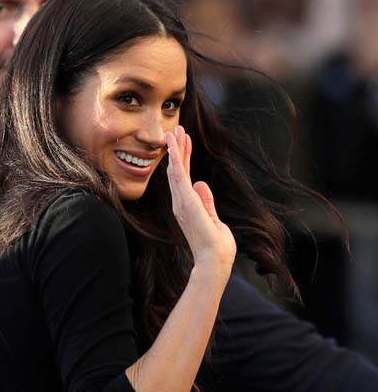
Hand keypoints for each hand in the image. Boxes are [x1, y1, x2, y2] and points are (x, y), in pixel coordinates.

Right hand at [166, 125, 235, 276]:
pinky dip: (177, 159)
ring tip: (175, 131)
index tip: (185, 142)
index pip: (184, 178)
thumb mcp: (213, 219)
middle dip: (178, 149)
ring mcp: (182, 202)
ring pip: (176, 170)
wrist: (214, 261)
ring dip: (176, 149)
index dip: (184, 158)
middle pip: (177, 171)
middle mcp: (181, 203)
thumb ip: (206, 201)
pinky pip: (179, 176)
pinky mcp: (186, 202)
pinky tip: (175, 146)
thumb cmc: (215, 247)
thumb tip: (201, 184)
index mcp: (187, 207)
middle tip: (177, 130)